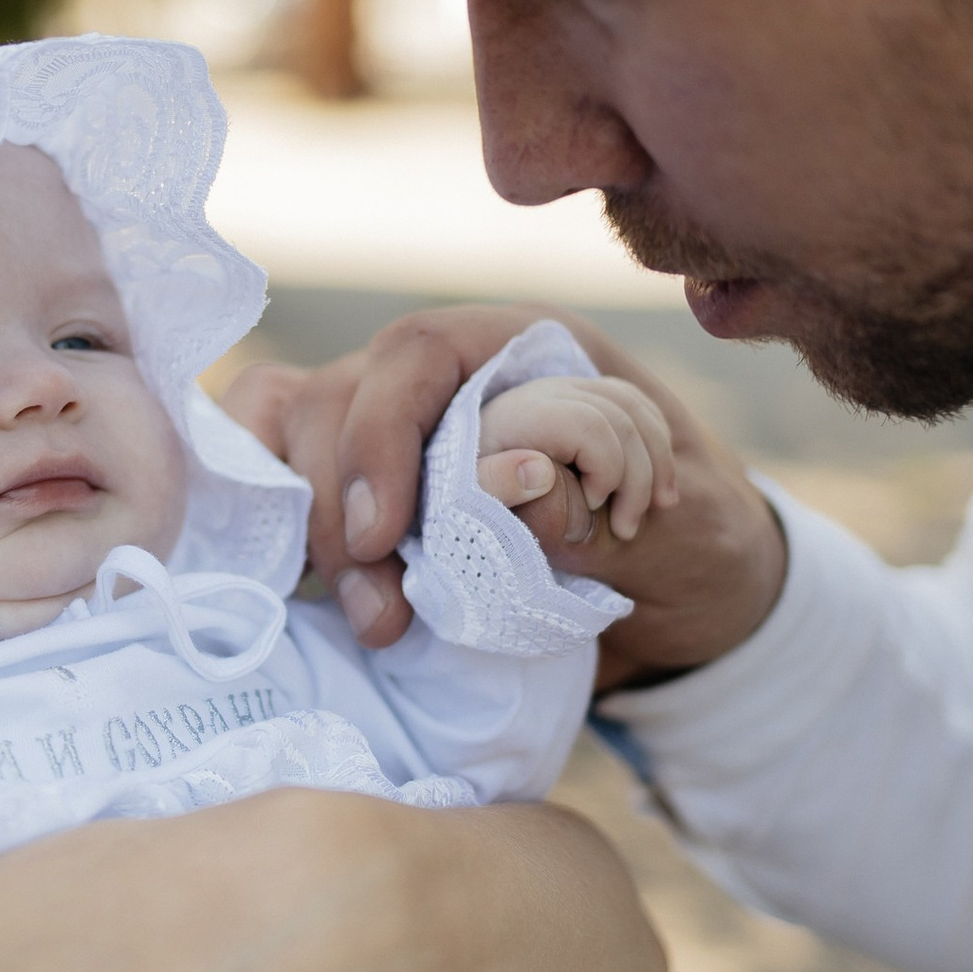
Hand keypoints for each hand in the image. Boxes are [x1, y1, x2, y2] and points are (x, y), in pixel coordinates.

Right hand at [223, 304, 784, 686]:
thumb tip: (505, 488)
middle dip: (339, 505)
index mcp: (533, 351)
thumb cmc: (700, 548)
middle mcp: (455, 377)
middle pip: (341, 396)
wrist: (696, 608)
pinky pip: (283, 472)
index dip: (382, 434)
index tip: (383, 534)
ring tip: (374, 620)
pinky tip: (293, 583)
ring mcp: (404, 432)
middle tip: (386, 616)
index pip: (421, 353)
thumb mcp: (691, 533)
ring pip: (298, 433)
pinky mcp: (374, 492)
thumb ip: (605, 508)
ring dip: (307, 526)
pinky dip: (272, 517)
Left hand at [475, 376, 676, 543]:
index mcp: (520, 415)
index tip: (592, 509)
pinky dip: (656, 443)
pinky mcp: (586, 397)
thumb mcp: (471, 500)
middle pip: (620, 416)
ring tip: (658, 509)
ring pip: (635, 406)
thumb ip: (497, 485)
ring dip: (657, 460)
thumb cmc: (473, 499)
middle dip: (637, 477)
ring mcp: (570, 390)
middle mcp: (546, 392)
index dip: (606, 468)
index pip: (589, 425)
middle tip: (626, 529)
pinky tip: (658, 486)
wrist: (471, 483)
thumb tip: (541, 469)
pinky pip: (637, 405)